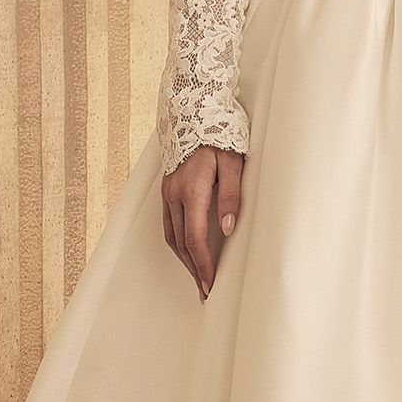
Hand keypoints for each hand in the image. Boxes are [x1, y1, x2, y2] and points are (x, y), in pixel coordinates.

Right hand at [161, 143, 244, 300]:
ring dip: (184, 260)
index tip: (211, 284)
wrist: (193, 109)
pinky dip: (178, 243)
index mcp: (191, 189)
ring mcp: (167, 192)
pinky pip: (168, 224)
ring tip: (198, 278)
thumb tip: (228, 228)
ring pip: (172, 236)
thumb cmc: (219, 134)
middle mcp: (174, 194)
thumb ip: (231, 194)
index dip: (203, 265)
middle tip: (206, 291)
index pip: (195, 238)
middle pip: (181, 243)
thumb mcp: (233, 162)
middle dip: (194, 270)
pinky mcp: (167, 189)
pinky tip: (188, 253)